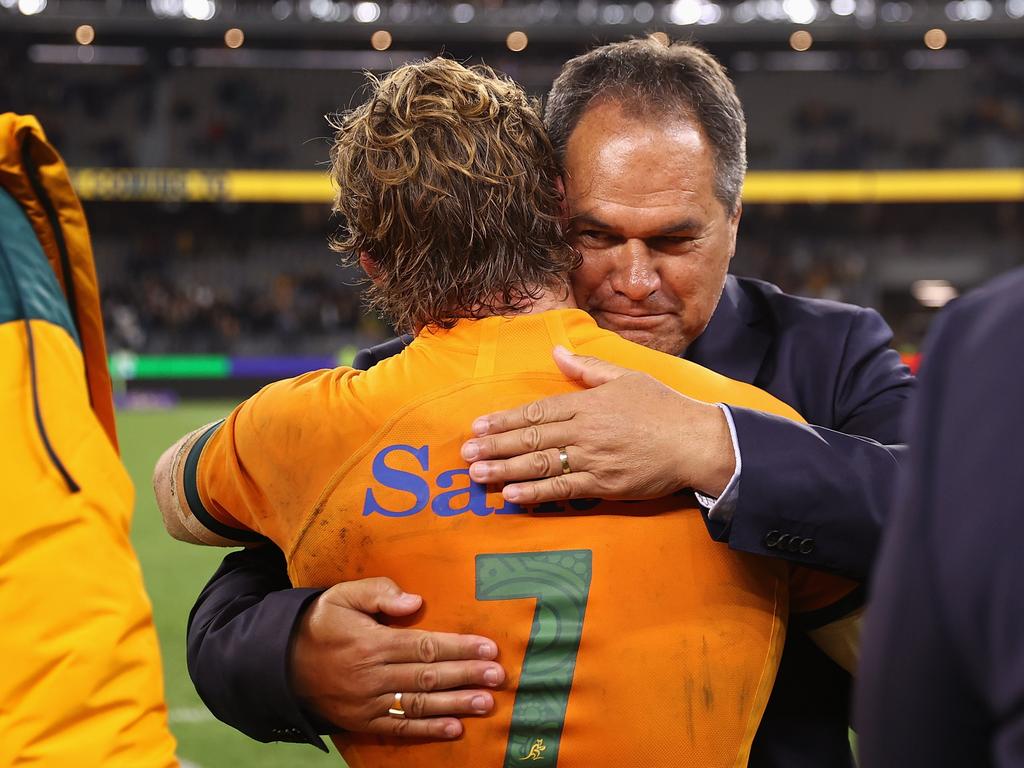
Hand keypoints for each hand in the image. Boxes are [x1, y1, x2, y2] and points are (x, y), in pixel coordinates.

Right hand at [291, 577, 504, 739]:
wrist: (279, 663)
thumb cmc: (319, 623)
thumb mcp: (342, 596)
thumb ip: (379, 592)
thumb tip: (415, 601)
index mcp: (371, 642)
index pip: (424, 645)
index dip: (459, 647)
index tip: (488, 647)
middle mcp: (372, 675)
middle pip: (428, 676)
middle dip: (467, 675)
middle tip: (498, 676)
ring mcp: (367, 703)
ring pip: (419, 704)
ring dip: (456, 704)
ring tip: (486, 703)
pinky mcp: (362, 722)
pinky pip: (399, 728)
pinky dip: (428, 731)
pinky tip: (455, 729)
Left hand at [461, 346, 735, 504]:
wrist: (697, 442)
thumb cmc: (664, 407)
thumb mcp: (626, 378)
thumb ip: (588, 368)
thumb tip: (556, 350)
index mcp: (588, 403)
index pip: (537, 411)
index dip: (504, 420)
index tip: (478, 426)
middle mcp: (585, 430)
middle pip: (531, 438)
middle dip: (495, 446)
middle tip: (466, 454)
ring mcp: (593, 459)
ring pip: (540, 464)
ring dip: (505, 470)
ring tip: (477, 474)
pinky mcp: (604, 485)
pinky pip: (562, 490)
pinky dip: (535, 493)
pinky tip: (511, 496)